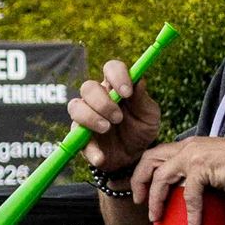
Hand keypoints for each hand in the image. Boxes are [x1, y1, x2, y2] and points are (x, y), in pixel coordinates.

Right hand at [72, 57, 166, 175]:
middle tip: (118, 118)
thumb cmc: (141, 129)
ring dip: (90, 117)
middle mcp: (97, 98)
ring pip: (75, 107)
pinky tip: (101, 156)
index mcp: (115, 87)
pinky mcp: (79, 137)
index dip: (117, 76)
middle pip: (88, 87)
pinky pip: (75, 139)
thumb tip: (139, 80)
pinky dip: (89, 148)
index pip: (111, 68)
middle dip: (103, 101)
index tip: (127, 92)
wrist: (135, 156)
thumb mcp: (149, 116)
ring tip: (107, 129)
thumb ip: (143, 99)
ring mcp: (85, 117)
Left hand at [133, 137, 224, 224]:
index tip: (142, 191)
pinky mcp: (203, 167)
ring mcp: (194, 155)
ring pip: (161, 177)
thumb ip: (197, 174)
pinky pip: (188, 194)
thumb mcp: (213, 167)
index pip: (156, 154)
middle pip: (149, 160)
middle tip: (139, 202)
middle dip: (139, 181)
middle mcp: (189, 147)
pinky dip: (190, 212)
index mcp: (190, 146)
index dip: (144, 172)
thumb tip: (184, 196)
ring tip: (156, 217)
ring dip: (155, 199)